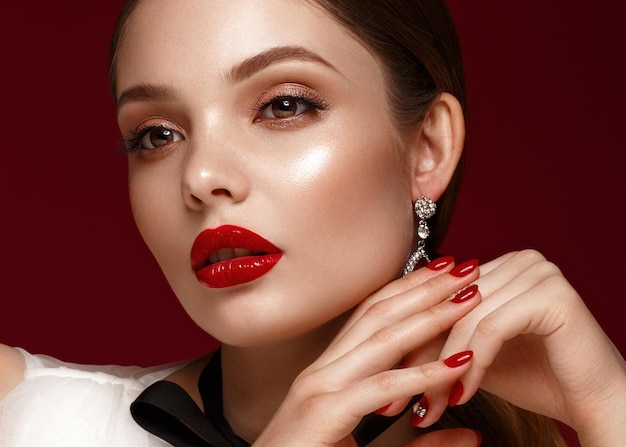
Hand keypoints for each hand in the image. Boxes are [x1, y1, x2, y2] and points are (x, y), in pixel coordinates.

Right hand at [254, 259, 482, 446]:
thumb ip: (422, 446)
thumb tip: (470, 435)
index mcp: (330, 373)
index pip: (371, 316)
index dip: (408, 290)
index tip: (443, 274)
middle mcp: (323, 371)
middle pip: (379, 315)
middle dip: (424, 288)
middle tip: (463, 268)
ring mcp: (320, 388)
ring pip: (381, 339)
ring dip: (429, 315)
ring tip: (466, 297)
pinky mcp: (324, 413)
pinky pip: (382, 386)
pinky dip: (423, 374)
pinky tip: (457, 363)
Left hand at [402, 250, 625, 445]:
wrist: (592, 402)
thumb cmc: (535, 376)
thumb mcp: (476, 352)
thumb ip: (442, 336)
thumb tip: (388, 340)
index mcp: (500, 265)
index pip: (441, 298)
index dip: (411, 340)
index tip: (387, 378)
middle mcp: (518, 259)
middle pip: (450, 307)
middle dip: (422, 358)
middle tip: (399, 398)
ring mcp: (537, 270)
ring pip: (467, 319)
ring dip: (444, 368)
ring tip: (430, 406)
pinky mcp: (551, 293)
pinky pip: (493, 328)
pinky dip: (475, 364)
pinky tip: (464, 395)